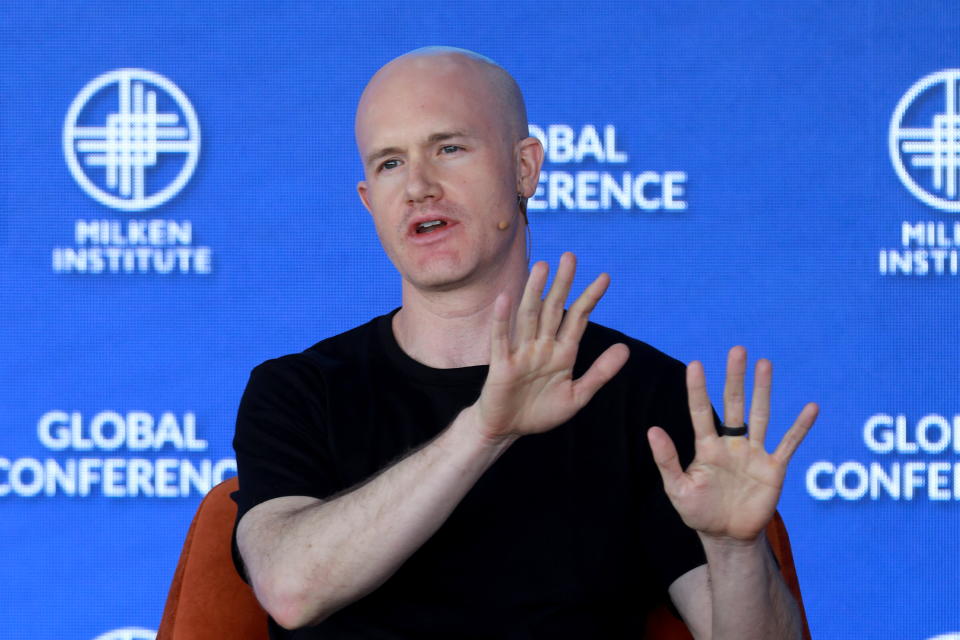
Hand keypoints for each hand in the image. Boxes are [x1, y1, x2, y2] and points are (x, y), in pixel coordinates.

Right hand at [475, 252, 629, 441]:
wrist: (507, 429)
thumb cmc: (540, 412)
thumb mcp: (577, 395)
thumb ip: (600, 372)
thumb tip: (625, 348)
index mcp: (563, 353)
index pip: (578, 319)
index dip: (590, 298)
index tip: (605, 277)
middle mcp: (542, 346)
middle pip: (554, 309)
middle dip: (562, 284)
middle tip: (570, 256)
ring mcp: (521, 353)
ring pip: (529, 317)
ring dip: (534, 292)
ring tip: (541, 267)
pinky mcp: (502, 366)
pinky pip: (501, 339)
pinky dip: (502, 320)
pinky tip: (505, 299)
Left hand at [647, 346, 817, 541]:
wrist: (727, 537)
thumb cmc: (699, 512)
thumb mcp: (678, 489)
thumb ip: (667, 460)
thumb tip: (652, 430)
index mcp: (707, 447)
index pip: (700, 412)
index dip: (698, 389)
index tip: (695, 364)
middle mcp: (731, 444)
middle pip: (733, 404)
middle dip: (735, 378)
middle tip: (737, 350)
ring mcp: (753, 454)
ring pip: (760, 415)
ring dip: (763, 390)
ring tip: (764, 363)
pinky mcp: (773, 469)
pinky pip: (789, 444)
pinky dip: (800, 427)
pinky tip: (811, 407)